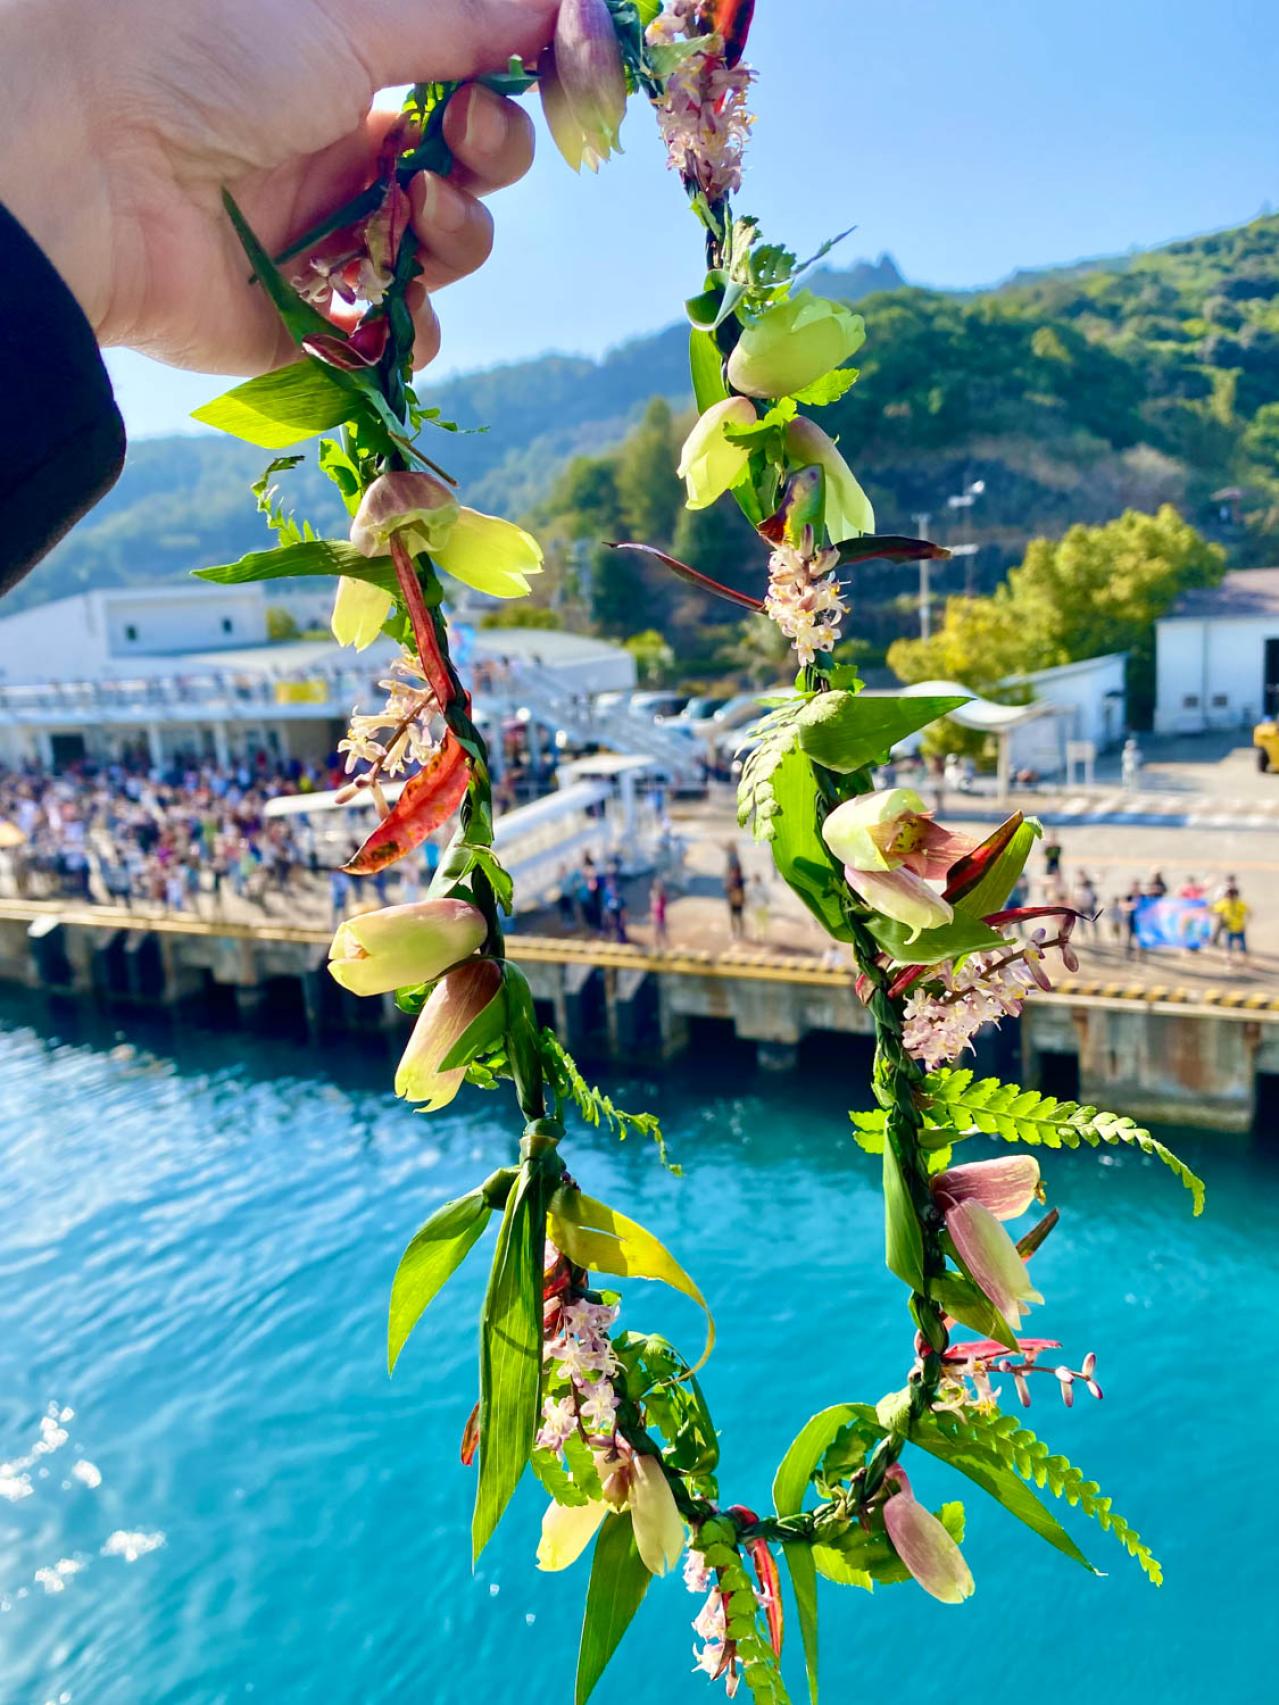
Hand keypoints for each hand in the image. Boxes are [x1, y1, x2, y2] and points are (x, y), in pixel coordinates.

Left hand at [0, 0, 556, 373]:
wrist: (101, 161)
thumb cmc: (206, 55)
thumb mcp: (350, 16)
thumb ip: (459, 20)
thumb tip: (555, 3)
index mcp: (345, 75)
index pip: (460, 90)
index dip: (508, 89)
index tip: (551, 76)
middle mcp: (340, 157)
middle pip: (467, 173)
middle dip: (491, 156)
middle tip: (463, 139)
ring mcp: (327, 244)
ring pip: (444, 255)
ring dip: (461, 233)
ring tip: (420, 209)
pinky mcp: (310, 326)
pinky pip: (399, 340)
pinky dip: (415, 323)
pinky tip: (398, 294)